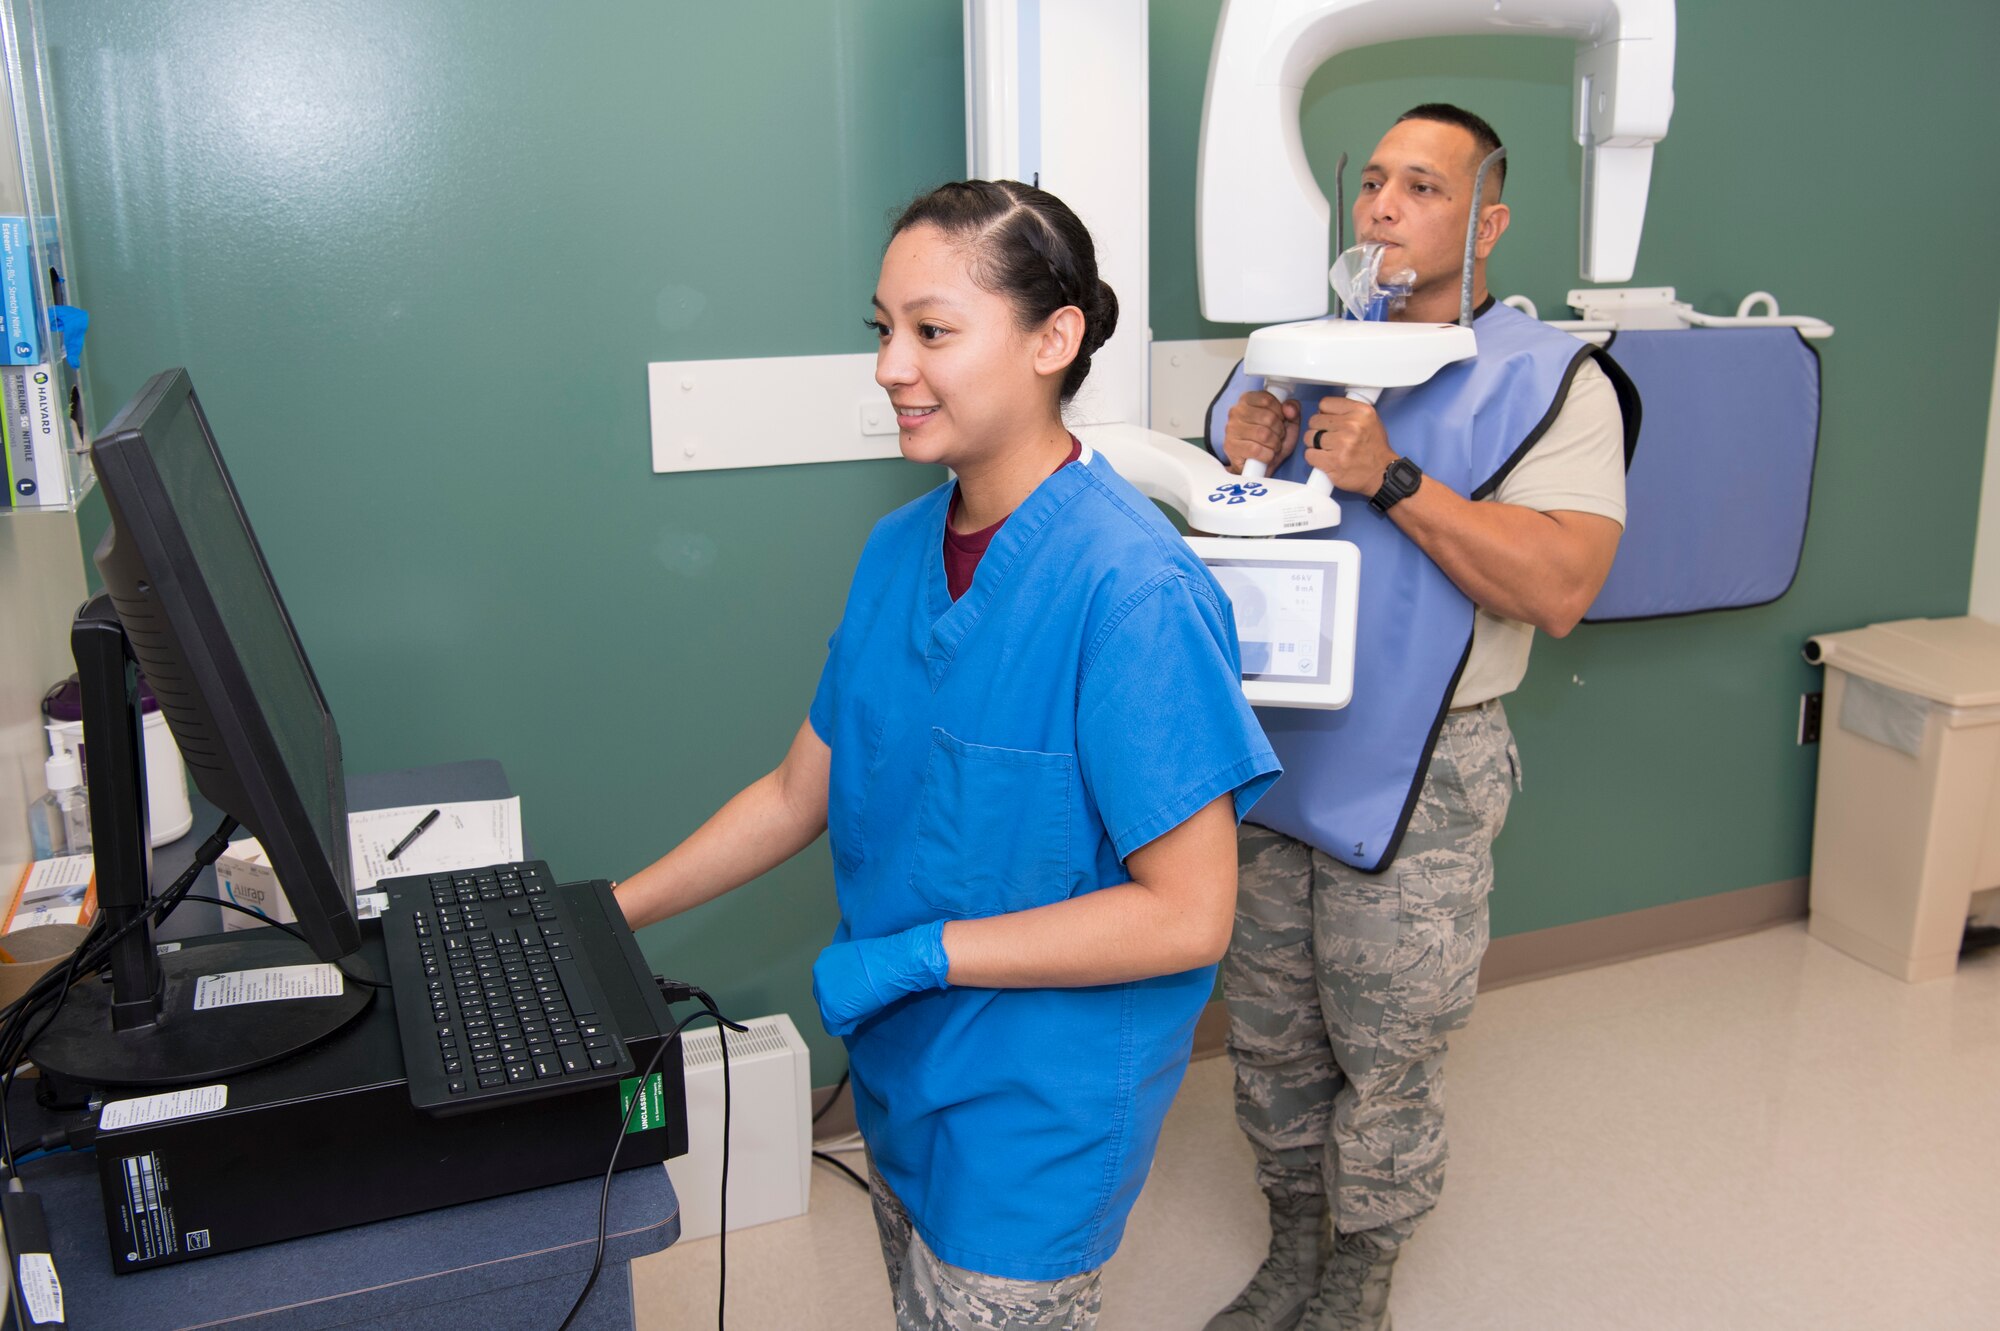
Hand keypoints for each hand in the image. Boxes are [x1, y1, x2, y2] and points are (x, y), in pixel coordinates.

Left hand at [811, 920, 951, 1035]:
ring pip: (830, 1013)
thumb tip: (849, 992)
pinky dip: (848, 1025)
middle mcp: (818, 973)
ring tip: (865, 1004)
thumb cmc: (885, 961)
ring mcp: (822, 991)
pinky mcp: (830, 1009)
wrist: (893, 963)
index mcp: (825, 959)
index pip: (828, 984)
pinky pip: (834, 1027)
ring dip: (846, 1013)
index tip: (857, 993)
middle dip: (842, 1003)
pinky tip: (863, 1013)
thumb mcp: (859, 963)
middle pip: (826, 998)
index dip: (844, 993)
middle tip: (862, 1001)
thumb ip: (847, 975)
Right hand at [1223, 390, 1298, 474]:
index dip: (1280, 412)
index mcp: (1247, 400)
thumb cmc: (1271, 441)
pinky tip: (1265, 455)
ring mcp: (1231, 429)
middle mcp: (1236, 412)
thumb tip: (1289, 409)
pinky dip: (1267, 455)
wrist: (1258, 466)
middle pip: (1268, 418)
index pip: (1267, 399)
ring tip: (1272, 446)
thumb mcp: (1287, 422)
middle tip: (1277, 437)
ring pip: (1263, 435)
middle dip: (1279, 431)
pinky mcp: (1231, 447)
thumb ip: (1292, 410)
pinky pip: (1256, 450)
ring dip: (1274, 444)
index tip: (1280, 420)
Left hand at [1300, 397, 1397, 496]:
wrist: (1382, 473)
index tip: (1329, 422)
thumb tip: (1322, 411)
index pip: (1325, 403)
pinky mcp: (1333, 462)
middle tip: (1329, 438)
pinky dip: (1314, 458)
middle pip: (1314, 420)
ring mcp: (1342, 444)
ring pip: (1309, 437)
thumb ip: (1347, 412)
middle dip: (1318, 430)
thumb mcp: (1369, 420)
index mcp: (1361, 411)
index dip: (1324, 414)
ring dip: (1314, 444)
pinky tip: (1325, 459)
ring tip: (1328, 449)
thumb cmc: (1374, 448)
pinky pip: (1309, 454)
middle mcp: (1352, 425)